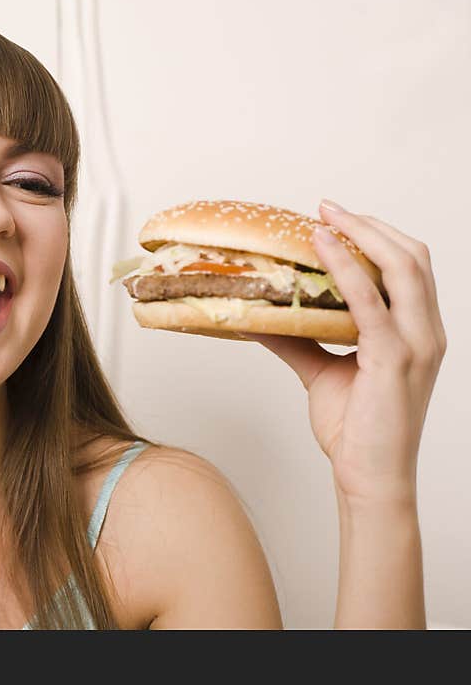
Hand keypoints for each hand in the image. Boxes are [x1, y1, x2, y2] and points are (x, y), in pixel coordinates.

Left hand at [238, 199, 446, 508]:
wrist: (369, 477)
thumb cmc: (355, 428)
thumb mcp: (322, 371)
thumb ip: (298, 339)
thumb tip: (259, 315)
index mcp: (416, 331)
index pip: (408, 267)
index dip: (376, 236)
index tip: (336, 217)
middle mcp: (426, 331)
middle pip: (412, 256)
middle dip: (370, 225)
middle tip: (326, 207)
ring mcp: (417, 344)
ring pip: (403, 267)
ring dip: (362, 234)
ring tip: (325, 217)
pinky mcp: (396, 359)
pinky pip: (371, 302)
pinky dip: (347, 268)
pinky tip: (321, 248)